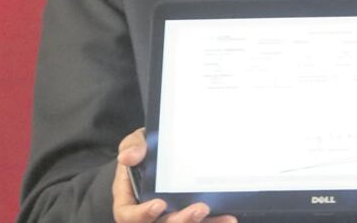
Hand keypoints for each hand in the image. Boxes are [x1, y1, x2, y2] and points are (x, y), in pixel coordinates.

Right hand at [113, 128, 237, 222]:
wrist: (164, 147)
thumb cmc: (147, 148)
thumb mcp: (137, 142)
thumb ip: (134, 147)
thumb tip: (127, 157)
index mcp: (128, 201)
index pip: (128, 216)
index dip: (142, 214)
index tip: (159, 204)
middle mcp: (149, 214)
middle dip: (180, 221)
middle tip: (199, 209)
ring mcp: (169, 216)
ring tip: (221, 216)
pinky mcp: (188, 216)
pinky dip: (215, 222)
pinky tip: (228, 218)